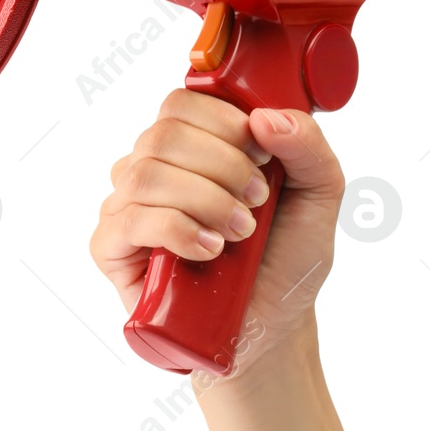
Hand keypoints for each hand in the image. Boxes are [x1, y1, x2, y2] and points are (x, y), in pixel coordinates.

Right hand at [89, 89, 346, 371]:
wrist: (272, 326)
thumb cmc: (285, 260)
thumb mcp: (319, 197)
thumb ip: (309, 148)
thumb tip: (268, 116)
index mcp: (189, 148)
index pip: (180, 104)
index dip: (223, 122)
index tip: (262, 157)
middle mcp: (150, 170)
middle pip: (163, 135)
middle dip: (223, 166)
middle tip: (257, 202)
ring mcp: (125, 207)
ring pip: (146, 174)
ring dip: (206, 200)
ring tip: (240, 232)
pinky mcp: (110, 248)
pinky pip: (132, 220)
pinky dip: (178, 230)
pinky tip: (209, 250)